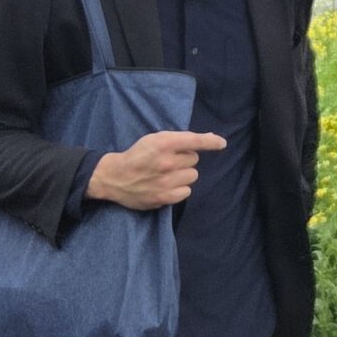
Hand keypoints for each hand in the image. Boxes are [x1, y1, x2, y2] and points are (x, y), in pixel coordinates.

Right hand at [87, 131, 225, 210]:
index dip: (211, 142)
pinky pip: (186, 191)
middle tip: (169, 161)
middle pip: (194, 159)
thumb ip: (180, 139)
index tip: (221, 143)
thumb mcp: (155, 139)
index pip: (194, 141)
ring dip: (183, 174)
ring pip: (192, 176)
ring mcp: (166, 182)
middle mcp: (167, 162)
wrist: (115, 177)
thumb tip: (212, 139)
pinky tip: (167, 185)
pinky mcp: (164, 197)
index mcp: (163, 143)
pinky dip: (180, 188)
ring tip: (167, 174)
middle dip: (185, 159)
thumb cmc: (137, 155)